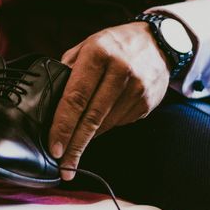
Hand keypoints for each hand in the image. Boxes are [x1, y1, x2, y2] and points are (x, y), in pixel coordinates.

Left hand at [49, 22, 170, 179]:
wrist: (158, 42)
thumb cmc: (113, 45)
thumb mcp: (87, 46)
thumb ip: (68, 69)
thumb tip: (50, 99)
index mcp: (98, 54)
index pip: (76, 97)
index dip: (63, 126)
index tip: (54, 147)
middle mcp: (120, 71)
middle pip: (92, 118)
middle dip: (75, 145)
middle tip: (63, 167)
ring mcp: (137, 88)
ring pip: (105, 124)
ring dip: (88, 138)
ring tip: (74, 147)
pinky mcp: (147, 102)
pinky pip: (119, 123)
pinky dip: (105, 127)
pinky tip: (98, 124)